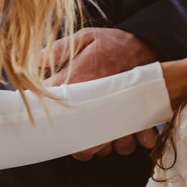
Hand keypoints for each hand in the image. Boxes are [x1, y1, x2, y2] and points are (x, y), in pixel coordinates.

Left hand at [45, 27, 158, 159]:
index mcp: (82, 82)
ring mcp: (123, 115)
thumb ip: (59, 50)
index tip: (51, 113)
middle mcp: (101, 104)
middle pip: (83, 144)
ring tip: (103, 130)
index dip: (51, 117)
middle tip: (79, 130)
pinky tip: (124, 130)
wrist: (151, 41)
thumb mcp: (86, 38)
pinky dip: (129, 141)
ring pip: (108, 148)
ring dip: (104, 144)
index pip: (55, 111)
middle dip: (78, 142)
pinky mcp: (142, 119)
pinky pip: (134, 144)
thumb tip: (36, 60)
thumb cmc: (115, 42)